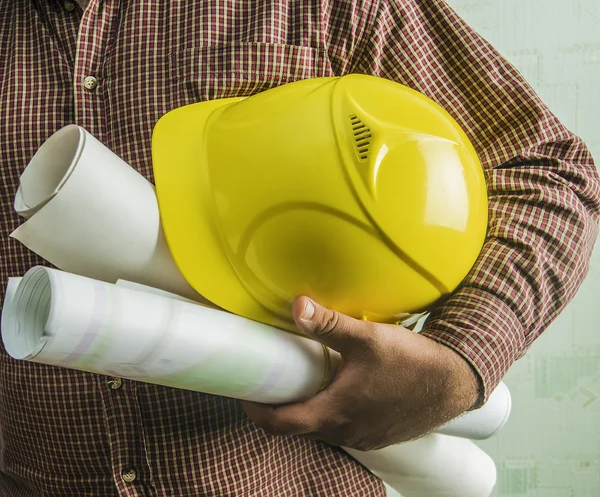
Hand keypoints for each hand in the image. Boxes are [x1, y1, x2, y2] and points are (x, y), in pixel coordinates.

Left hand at [243, 296, 479, 450]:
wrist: (455, 383)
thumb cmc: (412, 362)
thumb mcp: (367, 338)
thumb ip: (328, 323)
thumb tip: (296, 305)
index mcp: (335, 413)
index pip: (280, 424)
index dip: (257, 410)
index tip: (246, 392)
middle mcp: (344, 433)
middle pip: (296, 428)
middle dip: (279, 407)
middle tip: (272, 380)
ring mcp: (361, 438)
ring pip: (319, 430)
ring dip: (305, 409)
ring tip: (302, 380)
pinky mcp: (376, 435)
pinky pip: (340, 429)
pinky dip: (327, 413)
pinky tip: (336, 388)